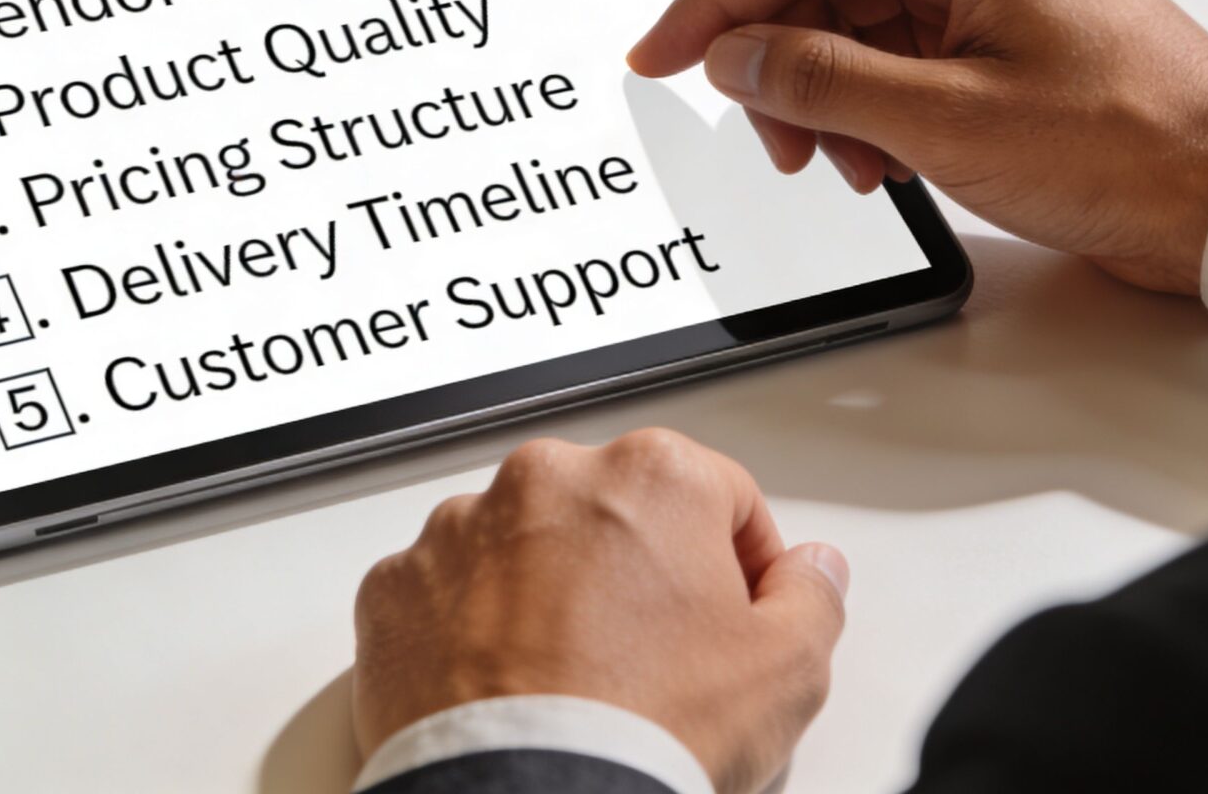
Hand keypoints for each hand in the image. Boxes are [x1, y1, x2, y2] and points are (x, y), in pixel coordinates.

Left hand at [352, 429, 847, 793]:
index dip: (741, 567)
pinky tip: (510, 692)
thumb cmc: (644, 732)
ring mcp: (460, 531)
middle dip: (639, 576)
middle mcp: (547, 480)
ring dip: (549, 596)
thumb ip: (812, 596)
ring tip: (575, 685)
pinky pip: (447, 598)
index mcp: (651, 475)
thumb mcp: (786, 670)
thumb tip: (811, 571)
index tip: (737, 618)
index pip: (721, 498)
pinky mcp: (395, 590)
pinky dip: (472, 634)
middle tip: (656, 664)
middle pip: (616, 516)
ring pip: (524, 550)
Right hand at [629, 0, 1207, 293]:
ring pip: (861, 25)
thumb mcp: (949, 124)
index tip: (660, 54)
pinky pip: (907, 55)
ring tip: (840, 163)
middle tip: (770, 137)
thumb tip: (737, 57)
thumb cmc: (1134, 148)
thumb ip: (824, 83)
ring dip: (829, 97)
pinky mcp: (1012, 39)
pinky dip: (875, 108)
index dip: (715, 4)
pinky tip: (883, 162)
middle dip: (780, 65)